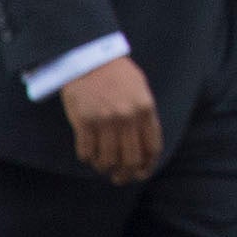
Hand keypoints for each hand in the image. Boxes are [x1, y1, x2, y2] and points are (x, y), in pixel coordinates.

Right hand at [59, 54, 159, 184]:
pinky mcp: (84, 123)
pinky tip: (89, 156)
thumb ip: (145, 115)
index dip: (148, 164)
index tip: (142, 172)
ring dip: (105, 168)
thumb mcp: (141, 89)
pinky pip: (86, 153)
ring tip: (104, 167)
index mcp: (146, 108)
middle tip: (120, 178)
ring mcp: (105, 121)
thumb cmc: (117, 74)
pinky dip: (88, 159)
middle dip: (126, 174)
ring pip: (108, 160)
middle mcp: (128, 117)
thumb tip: (147, 145)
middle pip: (130, 159)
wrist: (89, 59)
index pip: (152, 146)